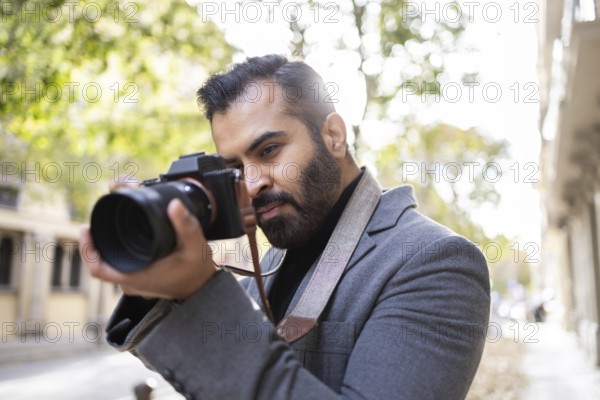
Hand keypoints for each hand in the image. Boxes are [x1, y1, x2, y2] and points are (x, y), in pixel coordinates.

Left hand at [80, 198, 215, 299]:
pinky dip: (118, 249)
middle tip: (103, 214)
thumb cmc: (198, 271)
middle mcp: (131, 282)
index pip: (98, 269)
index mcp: (138, 276)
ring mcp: (134, 282)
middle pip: (103, 260)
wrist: (204, 289)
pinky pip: (120, 264)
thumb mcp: (196, 246)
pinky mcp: (139, 278)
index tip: (86, 229)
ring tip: (110, 220)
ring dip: (108, 243)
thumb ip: (186, 225)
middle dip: (99, 237)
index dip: (88, 249)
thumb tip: (174, 204)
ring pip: (111, 262)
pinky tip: (122, 233)